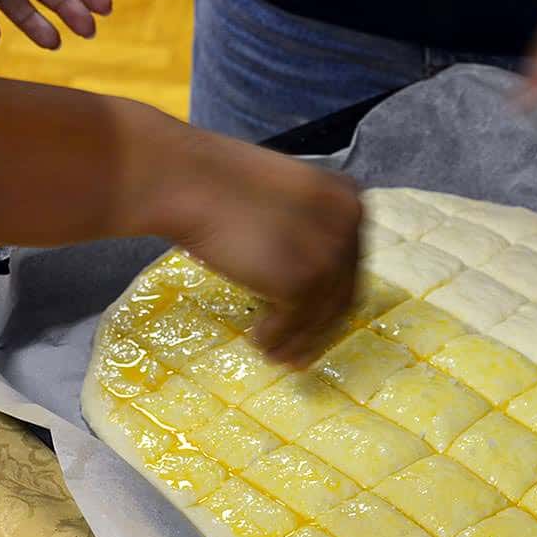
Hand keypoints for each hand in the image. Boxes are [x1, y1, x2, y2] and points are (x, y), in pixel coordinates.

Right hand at [152, 127, 362, 368]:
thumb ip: (307, 230)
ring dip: (298, 340)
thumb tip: (310, 278)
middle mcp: (349, 226)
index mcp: (349, 198)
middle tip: (300, 351)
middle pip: (343, 292)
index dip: (333, 297)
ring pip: (322, 314)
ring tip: (276, 355)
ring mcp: (329, 254)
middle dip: (319, 327)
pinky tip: (261, 344)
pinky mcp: (301, 281)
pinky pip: (296, 323)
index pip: (350, 262)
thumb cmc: (221, 185)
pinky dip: (279, 338)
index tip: (318, 321)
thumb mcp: (285, 199)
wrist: (186, 181)